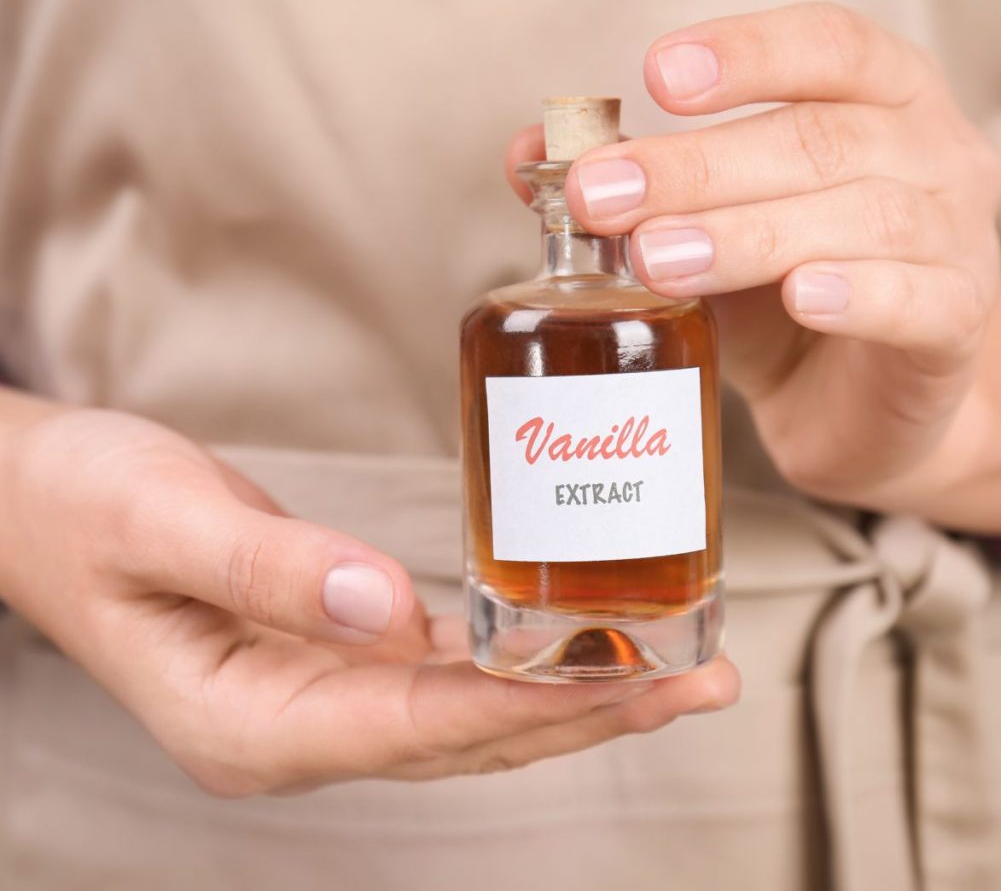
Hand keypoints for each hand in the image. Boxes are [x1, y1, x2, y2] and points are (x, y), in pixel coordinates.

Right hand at [0, 401, 738, 793]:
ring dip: (568, 692)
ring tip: (669, 668)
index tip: (633, 681)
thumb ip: (271, 568)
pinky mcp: (327, 654)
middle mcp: (295, 727)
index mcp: (251, 718)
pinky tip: (567, 642)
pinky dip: (513, 662)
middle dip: (587, 712)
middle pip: (466, 737)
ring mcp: (313, 698)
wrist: (37, 499)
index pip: (418, 724)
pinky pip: (441, 672)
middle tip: (697, 682)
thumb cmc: (83, 504)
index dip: (529, 705)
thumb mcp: (162, 521)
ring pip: (466, 714)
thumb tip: (384, 609)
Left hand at [509, 2, 1000, 517]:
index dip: (745, 52)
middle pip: (817, 139)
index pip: (826, 46)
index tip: (656, 76)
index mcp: (877, 101)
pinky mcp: (951, 324)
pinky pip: (914, 299)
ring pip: (858, 216)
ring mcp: (953, 239)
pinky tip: (797, 295)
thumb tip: (527, 155)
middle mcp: (930, 154)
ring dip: (746, 232)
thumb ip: (633, 187)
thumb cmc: (783, 297)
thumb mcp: (705, 228)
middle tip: (603, 195)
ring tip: (658, 256)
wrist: (855, 401)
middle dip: (697, 166)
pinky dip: (854, 293)